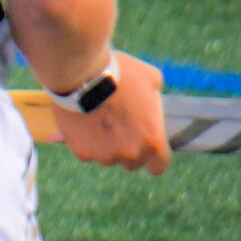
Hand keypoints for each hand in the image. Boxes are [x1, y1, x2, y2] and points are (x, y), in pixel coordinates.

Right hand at [57, 52, 168, 173]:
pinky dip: (86, 141)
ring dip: (106, 146)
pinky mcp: (82, 152)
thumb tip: (151, 102)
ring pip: (107, 158)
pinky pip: (87, 152)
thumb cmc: (121, 74)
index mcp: (153, 140)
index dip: (154, 157)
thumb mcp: (151, 79)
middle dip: (128, 149)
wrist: (81, 75)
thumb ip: (154, 99)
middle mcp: (130, 153)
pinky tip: (83, 122)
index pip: (158, 166)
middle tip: (120, 128)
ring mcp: (104, 155)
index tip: (147, 146)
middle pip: (132, 163)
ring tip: (98, 121)